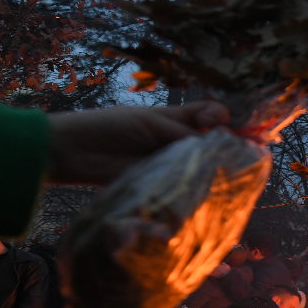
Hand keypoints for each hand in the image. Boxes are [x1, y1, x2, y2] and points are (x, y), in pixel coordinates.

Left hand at [46, 101, 230, 184]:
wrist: (73, 151)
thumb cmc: (110, 126)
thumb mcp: (151, 121)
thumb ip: (185, 133)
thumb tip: (216, 147)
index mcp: (177, 120)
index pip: (211, 117)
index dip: (223, 119)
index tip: (225, 123)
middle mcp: (178, 142)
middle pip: (212, 145)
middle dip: (226, 148)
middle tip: (234, 152)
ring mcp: (170, 165)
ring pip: (202, 168)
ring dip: (211, 170)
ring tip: (218, 172)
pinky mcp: (160, 187)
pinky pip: (184, 189)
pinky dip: (193, 190)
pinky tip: (202, 188)